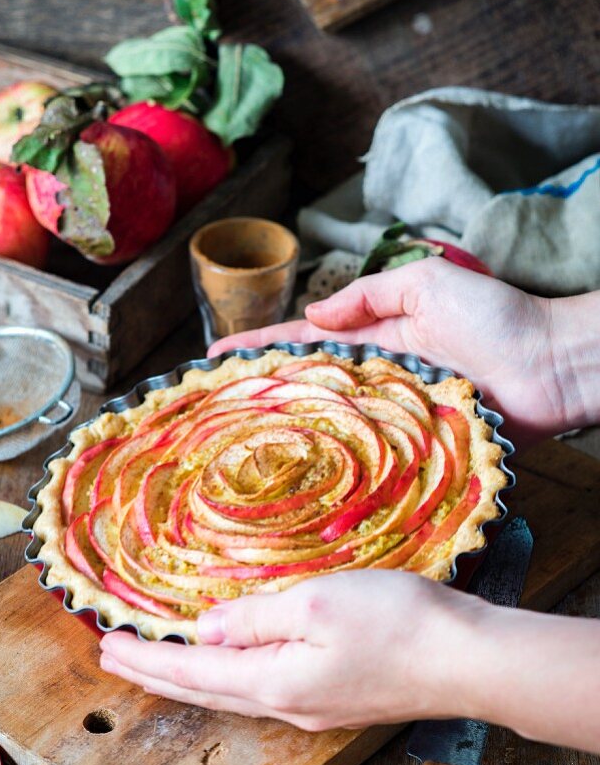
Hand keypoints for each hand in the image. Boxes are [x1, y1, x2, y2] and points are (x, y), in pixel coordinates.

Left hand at [99, 571, 475, 730]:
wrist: (469, 661)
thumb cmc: (398, 624)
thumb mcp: (315, 604)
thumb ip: (255, 617)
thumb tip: (205, 631)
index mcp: (274, 682)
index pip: (191, 673)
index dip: (146, 659)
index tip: (105, 645)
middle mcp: (287, 705)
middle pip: (203, 691)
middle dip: (156, 673)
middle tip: (114, 659)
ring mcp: (314, 708)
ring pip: (231, 694)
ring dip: (188, 678)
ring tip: (159, 664)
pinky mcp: (337, 699)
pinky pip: (262, 691)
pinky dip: (226, 678)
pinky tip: (230, 667)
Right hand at [210, 259, 570, 445]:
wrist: (551, 365)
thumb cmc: (495, 317)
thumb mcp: (425, 285)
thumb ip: (369, 295)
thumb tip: (314, 315)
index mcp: (378, 335)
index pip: (306, 340)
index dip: (260, 347)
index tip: (213, 359)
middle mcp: (378, 378)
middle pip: (310, 387)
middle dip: (263, 396)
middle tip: (213, 415)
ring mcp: (394, 415)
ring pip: (331, 426)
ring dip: (290, 434)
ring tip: (239, 450)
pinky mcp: (415, 448)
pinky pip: (370, 457)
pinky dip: (339, 466)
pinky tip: (304, 479)